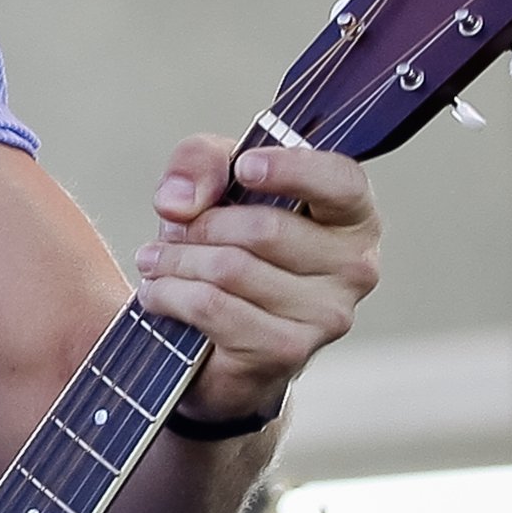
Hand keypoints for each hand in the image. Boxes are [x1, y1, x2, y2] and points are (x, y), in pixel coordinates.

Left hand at [134, 136, 379, 420]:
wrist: (221, 340)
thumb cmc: (232, 247)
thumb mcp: (214, 183)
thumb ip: (201, 162)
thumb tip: (180, 201)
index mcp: (352, 216)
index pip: (342, 182)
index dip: (292, 169)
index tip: (245, 167)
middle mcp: (355, 267)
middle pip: (265, 229)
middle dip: (200, 225)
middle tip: (171, 231)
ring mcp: (327, 315)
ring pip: (231, 268)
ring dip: (176, 260)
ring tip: (156, 261)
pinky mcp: (287, 351)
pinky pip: (213, 307)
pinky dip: (171, 295)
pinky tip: (157, 293)